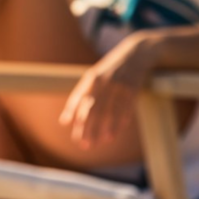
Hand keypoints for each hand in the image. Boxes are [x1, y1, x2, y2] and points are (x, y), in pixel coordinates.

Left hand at [59, 32, 159, 146]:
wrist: (135, 53)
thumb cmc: (110, 71)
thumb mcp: (94, 78)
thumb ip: (79, 98)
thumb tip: (63, 122)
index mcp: (91, 78)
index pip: (79, 97)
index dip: (73, 112)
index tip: (68, 128)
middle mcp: (104, 81)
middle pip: (94, 107)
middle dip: (88, 126)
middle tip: (84, 144)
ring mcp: (119, 84)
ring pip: (110, 110)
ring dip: (105, 127)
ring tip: (100, 141)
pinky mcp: (133, 88)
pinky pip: (126, 107)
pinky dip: (120, 121)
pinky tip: (115, 133)